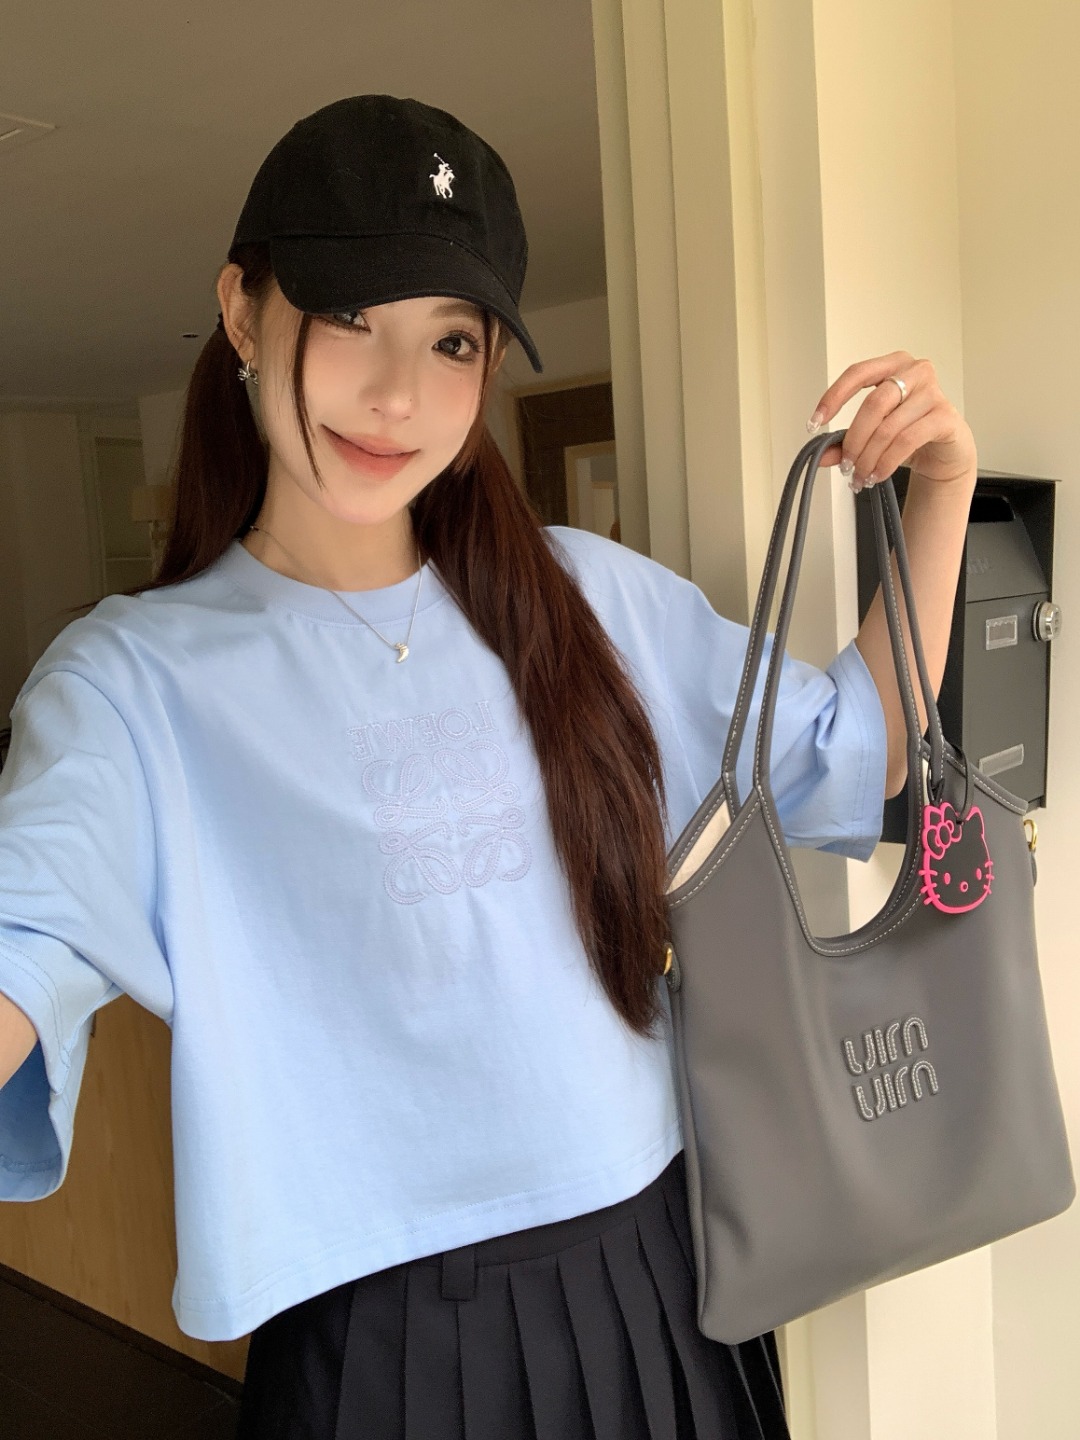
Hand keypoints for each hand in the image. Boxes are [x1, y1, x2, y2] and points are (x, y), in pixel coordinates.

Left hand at [806, 351, 976, 492]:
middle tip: (845, 466)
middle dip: (854, 440)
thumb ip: (845, 441)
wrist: (946, 452)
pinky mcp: (945, 416)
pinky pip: (906, 441)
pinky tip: (877, 475)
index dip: (833, 397)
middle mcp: (915, 372)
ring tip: (860, 476)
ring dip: (869, 457)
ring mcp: (934, 392)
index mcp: (894, 365)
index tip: (815, 423)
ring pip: (888, 427)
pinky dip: (886, 462)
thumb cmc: (910, 433)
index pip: (857, 373)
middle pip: (872, 405)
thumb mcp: (873, 435)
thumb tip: (819, 455)